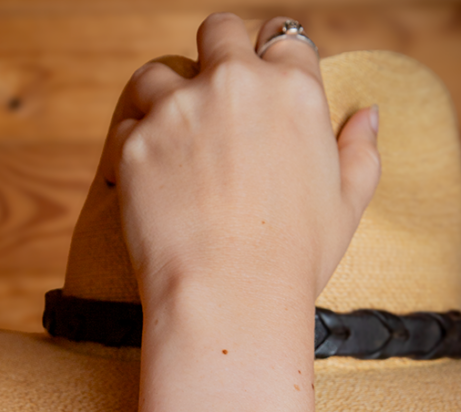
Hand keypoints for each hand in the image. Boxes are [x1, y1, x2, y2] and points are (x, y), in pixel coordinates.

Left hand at [105, 13, 379, 309]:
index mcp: (293, 91)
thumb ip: (360, 151)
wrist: (231, 299)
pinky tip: (143, 181)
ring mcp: (179, 111)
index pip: (282, 38)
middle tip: (207, 98)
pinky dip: (131, 148)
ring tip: (166, 139)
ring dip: (160, 98)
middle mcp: (235, 85)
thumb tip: (367, 116)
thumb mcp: (347, 206)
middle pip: (217, 31)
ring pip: (157, 74)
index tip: (257, 83)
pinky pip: (125, 128)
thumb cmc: (293, 262)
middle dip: (213, 56)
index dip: (268, 59)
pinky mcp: (135, 145)